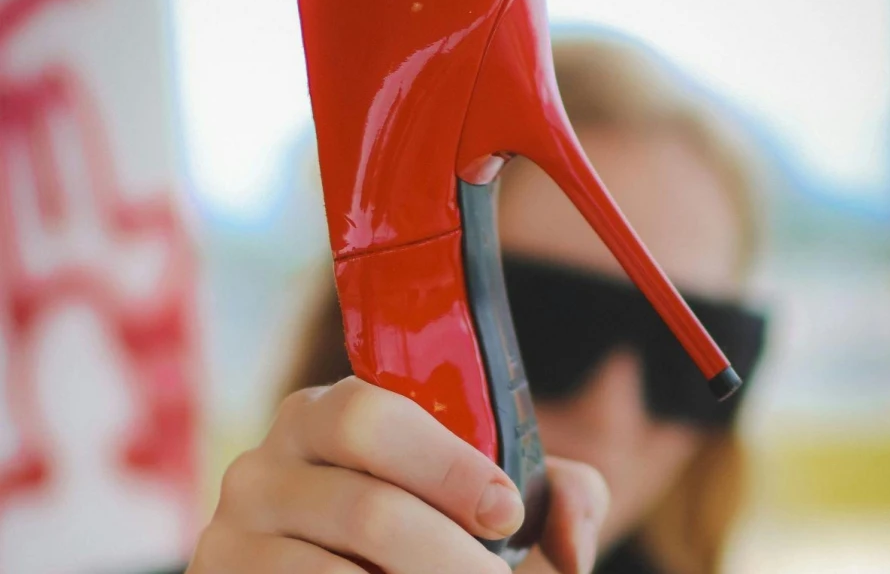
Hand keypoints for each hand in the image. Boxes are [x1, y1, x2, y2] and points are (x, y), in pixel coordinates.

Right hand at [188, 377, 607, 573]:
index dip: (447, 467)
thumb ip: (551, 493)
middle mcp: (263, 465)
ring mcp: (230, 536)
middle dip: (449, 559)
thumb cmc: (412, 529)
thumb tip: (574, 544)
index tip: (505, 514)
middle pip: (367, 510)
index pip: (373, 417)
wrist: (327, 566)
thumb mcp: (475, 498)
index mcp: (322, 415)